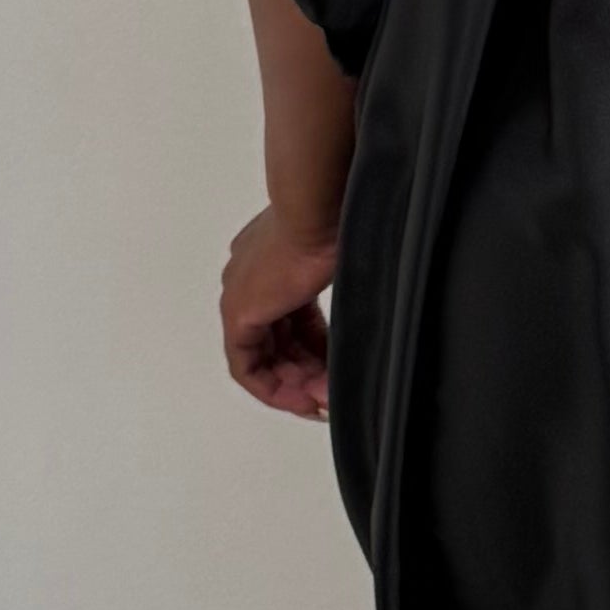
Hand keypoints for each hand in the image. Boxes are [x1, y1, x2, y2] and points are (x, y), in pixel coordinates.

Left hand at [222, 204, 341, 420]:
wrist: (319, 208)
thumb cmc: (337, 220)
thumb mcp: (343, 264)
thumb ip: (344, 292)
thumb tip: (370, 309)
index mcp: (270, 258)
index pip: (291, 318)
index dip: (314, 350)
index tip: (335, 371)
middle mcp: (249, 277)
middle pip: (277, 341)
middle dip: (307, 373)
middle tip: (332, 395)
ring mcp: (241, 295)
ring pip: (265, 356)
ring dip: (295, 384)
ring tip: (325, 401)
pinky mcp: (239, 313)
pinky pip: (247, 366)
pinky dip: (274, 387)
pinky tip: (304, 399)